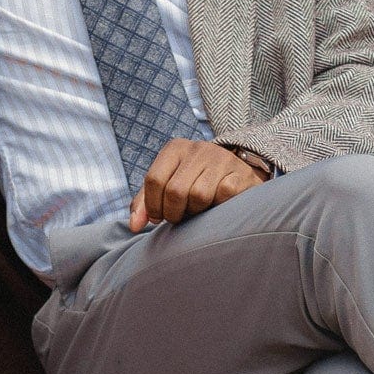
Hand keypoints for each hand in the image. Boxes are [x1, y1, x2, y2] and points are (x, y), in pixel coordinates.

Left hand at [129, 139, 267, 231]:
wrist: (238, 174)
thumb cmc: (196, 183)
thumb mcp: (168, 185)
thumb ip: (147, 202)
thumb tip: (134, 225)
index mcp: (176, 148)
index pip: (154, 179)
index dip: (153, 206)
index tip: (159, 217)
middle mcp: (198, 149)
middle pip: (174, 191)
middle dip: (174, 213)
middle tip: (180, 216)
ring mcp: (221, 159)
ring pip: (198, 196)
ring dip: (197, 211)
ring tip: (199, 209)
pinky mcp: (240, 173)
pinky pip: (222, 196)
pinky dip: (217, 207)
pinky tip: (218, 205)